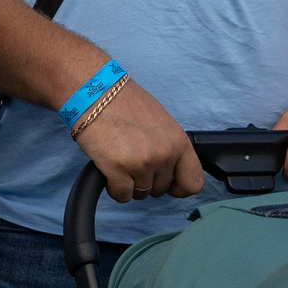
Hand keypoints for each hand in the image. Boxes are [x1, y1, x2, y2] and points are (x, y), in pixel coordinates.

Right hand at [74, 80, 201, 203]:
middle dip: (147, 181)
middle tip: (134, 160)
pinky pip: (122, 195)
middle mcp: (164, 154)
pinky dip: (114, 187)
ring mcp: (142, 163)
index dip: (179, 187)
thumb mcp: (161, 121)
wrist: (95, 92)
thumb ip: (170, 146)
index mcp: (179, 141)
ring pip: (140, 194)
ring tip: (121, 159)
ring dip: (129, 183)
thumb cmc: (125, 102)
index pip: (193, 183)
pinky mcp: (118, 169)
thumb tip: (172, 168)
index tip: (168, 183)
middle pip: (161, 190)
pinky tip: (110, 168)